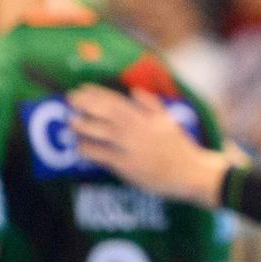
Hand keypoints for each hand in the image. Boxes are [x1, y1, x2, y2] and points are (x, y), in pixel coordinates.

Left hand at [67, 85, 226, 205]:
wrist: (190, 173)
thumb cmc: (179, 148)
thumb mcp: (169, 121)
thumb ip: (152, 105)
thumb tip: (134, 90)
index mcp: (146, 117)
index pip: (116, 100)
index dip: (97, 93)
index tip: (83, 88)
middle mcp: (136, 129)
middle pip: (104, 112)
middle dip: (85, 104)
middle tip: (69, 99)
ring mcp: (129, 147)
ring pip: (99, 131)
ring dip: (82, 125)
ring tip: (70, 121)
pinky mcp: (125, 165)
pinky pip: (100, 154)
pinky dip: (87, 149)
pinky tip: (79, 146)